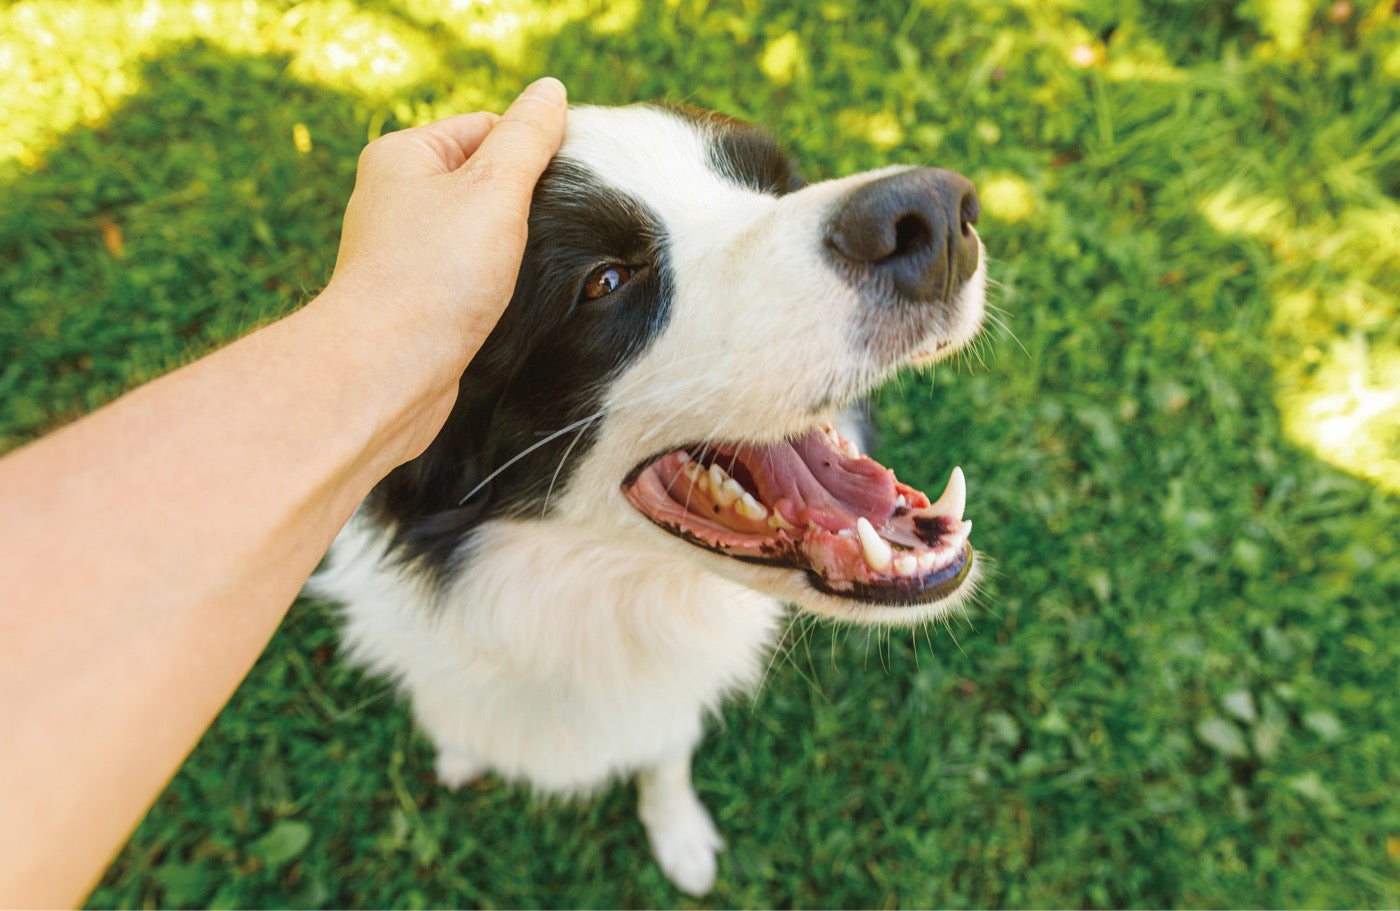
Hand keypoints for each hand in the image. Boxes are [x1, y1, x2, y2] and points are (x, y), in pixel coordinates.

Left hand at [324, 77, 567, 366]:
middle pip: (483, 181)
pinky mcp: (414, 298)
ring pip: (478, 233)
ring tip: (530, 271)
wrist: (387, 370)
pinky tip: (508, 303)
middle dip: (524, 204)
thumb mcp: (494, 189)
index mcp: (402, 155)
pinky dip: (492, 285)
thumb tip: (550, 91)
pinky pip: (466, 276)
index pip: (487, 127)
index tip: (568, 187)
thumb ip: (528, 137)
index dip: (533, 151)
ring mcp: (403, 250)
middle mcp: (394, 198)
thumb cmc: (435, 276)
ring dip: (512, 250)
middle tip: (554, 232)